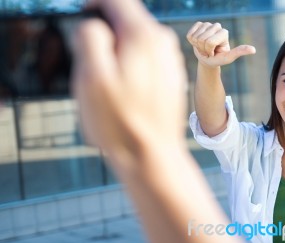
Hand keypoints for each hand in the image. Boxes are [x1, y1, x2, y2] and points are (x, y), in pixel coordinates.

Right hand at [72, 0, 186, 160]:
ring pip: (135, 43)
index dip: (95, 4)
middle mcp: (163, 43)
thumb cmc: (121, 122)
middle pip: (126, 22)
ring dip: (118, 56)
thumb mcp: (92, 77)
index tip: (82, 19)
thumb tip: (95, 24)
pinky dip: (131, 69)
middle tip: (94, 69)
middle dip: (105, 37)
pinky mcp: (171, 77)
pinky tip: (126, 96)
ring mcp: (170, 61)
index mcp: (144, 36)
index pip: (117, 0)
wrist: (153, 155)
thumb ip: (90, 38)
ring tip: (111, 88)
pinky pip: (146, 62)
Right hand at [186, 21, 255, 66]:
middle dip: (203, 49)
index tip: (214, 54)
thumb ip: (239, 52)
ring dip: (197, 46)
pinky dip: (191, 42)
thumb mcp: (228, 58)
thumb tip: (254, 50)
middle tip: (208, 51)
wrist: (207, 59)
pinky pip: (190, 34)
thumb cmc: (218, 59)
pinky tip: (198, 43)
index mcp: (224, 32)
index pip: (210, 42)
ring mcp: (207, 24)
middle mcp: (217, 26)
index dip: (209, 51)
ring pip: (196, 37)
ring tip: (204, 48)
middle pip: (202, 39)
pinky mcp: (198, 25)